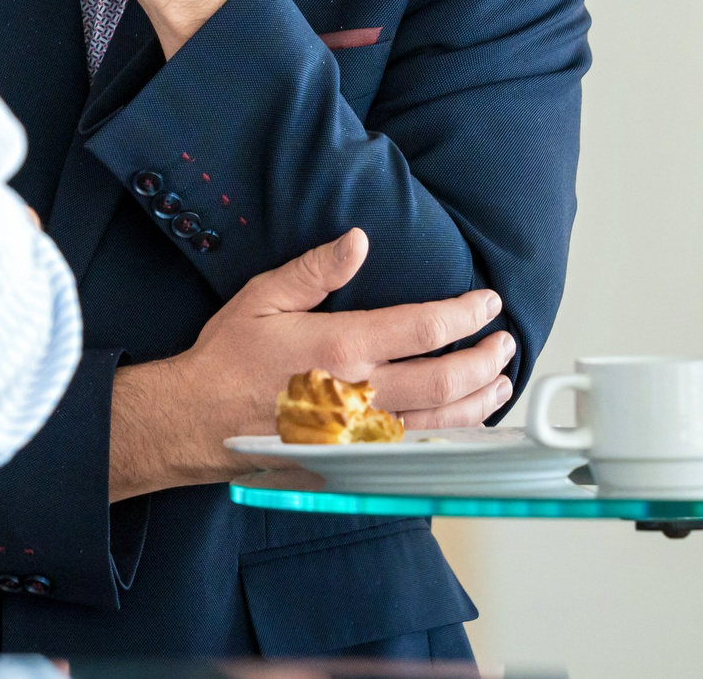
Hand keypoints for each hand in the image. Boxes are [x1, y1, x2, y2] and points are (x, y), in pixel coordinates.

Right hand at [107, 228, 513, 500]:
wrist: (196, 422)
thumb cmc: (228, 357)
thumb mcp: (263, 298)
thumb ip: (315, 269)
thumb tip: (359, 239)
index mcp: (340, 349)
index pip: (424, 329)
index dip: (465, 314)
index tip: (488, 302)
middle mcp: (358, 397)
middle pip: (446, 380)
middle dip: (485, 359)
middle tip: (505, 341)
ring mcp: (359, 437)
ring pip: (441, 423)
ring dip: (479, 399)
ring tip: (499, 379)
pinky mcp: (354, 463)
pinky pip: (416, 452)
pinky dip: (451, 437)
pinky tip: (465, 423)